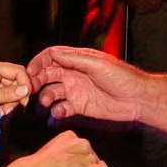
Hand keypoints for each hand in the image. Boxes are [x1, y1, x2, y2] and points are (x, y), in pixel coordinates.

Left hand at [0, 59, 33, 120]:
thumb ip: (5, 94)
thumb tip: (24, 90)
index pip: (17, 71)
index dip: (25, 85)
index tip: (24, 99)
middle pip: (15, 80)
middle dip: (16, 96)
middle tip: (10, 108)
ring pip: (9, 89)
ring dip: (9, 101)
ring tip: (1, 111)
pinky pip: (1, 94)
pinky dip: (3, 103)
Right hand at [27, 45, 151, 122]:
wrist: (138, 99)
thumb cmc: (123, 77)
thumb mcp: (97, 64)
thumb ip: (74, 59)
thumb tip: (53, 53)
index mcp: (78, 60)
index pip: (51, 57)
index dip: (38, 63)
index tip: (29, 72)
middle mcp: (74, 74)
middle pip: (47, 74)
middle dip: (36, 81)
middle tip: (30, 89)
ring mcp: (76, 90)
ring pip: (51, 92)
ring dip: (45, 97)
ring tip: (47, 102)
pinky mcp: (79, 106)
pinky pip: (61, 108)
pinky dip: (56, 111)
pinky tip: (59, 112)